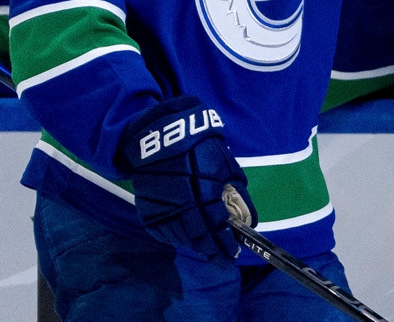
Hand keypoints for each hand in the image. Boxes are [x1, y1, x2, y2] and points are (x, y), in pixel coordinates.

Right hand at [120, 95, 256, 260]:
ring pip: (180, 237)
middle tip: (221, 258)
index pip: (217, 225)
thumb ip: (236, 192)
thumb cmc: (201, 147)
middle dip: (212, 250)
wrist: (164, 135)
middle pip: (198, 237)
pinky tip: (185, 238)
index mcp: (204, 190)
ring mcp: (162, 207)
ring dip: (195, 245)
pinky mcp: (147, 208)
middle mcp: (182, 203)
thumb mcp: (226, 165)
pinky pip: (162, 232)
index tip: (234, 254)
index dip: (226, 243)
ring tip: (206, 248)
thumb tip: (246, 218)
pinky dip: (175, 238)